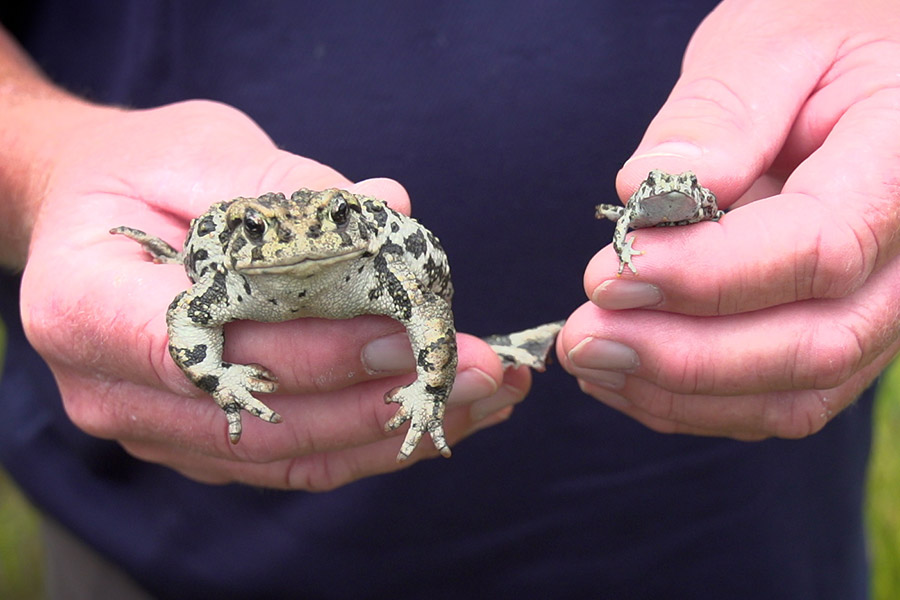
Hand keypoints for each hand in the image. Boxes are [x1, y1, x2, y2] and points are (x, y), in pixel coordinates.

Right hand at [19, 100, 527, 488]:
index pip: (209, 349)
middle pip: (265, 418)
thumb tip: (389, 211)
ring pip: (293, 455)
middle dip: (383, 399)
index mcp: (84, 306)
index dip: (314, 352)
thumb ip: (287, 188)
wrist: (94, 214)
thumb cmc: (138, 172)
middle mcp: (112, 389)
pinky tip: (438, 415)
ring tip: (485, 398)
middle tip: (482, 373)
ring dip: (397, 431)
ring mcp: (160, 427)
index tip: (407, 336)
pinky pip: (297, 459)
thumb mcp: (198, 151)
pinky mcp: (205, 440)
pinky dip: (370, 440)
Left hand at [559, 0, 899, 438]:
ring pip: (796, 394)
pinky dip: (693, 400)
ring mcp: (880, 305)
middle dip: (683, 355)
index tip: (612, 271)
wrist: (860, 66)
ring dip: (678, 392)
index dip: (709, 274)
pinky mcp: (835, 330)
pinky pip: (776, 397)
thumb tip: (651, 192)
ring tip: (590, 357)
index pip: (821, 245)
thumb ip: (719, 116)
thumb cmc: (818, 38)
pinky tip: (623, 374)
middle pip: (815, 344)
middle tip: (583, 336)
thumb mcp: (770, 43)